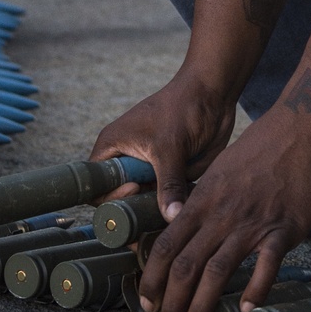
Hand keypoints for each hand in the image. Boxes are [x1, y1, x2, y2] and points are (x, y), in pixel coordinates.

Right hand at [89, 71, 237, 220]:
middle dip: (135, 213)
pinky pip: (166, 198)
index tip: (136, 188)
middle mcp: (127, 161)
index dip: (110, 196)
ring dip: (157, 211)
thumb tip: (172, 218)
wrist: (214, 93)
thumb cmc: (184, 107)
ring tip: (173, 210)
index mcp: (112, 148)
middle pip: (119, 202)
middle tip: (154, 214)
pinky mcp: (170, 173)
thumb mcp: (171, 147)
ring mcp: (149, 169)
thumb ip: (169, 184)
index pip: (96, 187)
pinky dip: (174, 205)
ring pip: (145, 203)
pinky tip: (186, 208)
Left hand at [136, 104, 310, 311]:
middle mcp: (222, 214)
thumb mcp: (220, 171)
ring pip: (217, 272)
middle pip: (186, 265)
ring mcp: (253, 223)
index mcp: (203, 200)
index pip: (165, 245)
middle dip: (172, 303)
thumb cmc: (260, 149)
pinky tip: (249, 310)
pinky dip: (255, 290)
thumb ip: (202, 202)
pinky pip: (266, 266)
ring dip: (202, 306)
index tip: (146, 303)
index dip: (152, 279)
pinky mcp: (284, 229)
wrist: (300, 129)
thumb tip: (183, 227)